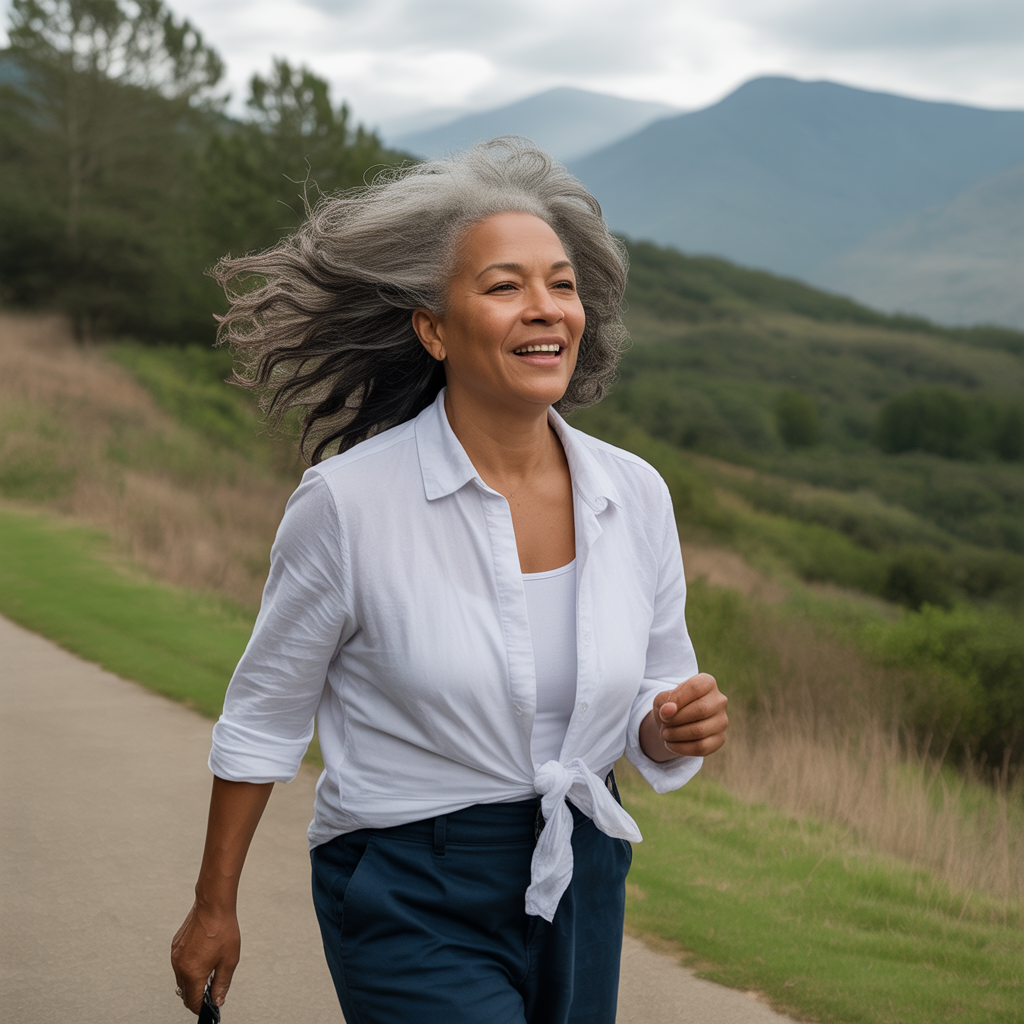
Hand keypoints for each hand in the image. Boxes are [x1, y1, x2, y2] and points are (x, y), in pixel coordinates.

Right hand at [171, 900, 239, 1014]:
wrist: (213, 905)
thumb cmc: (223, 930)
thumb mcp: (229, 961)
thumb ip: (222, 984)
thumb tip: (217, 1001)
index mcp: (193, 973)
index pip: (193, 1002)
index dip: (202, 1008)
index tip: (210, 1008)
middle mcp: (179, 966)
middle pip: (185, 993)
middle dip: (197, 995)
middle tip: (212, 990)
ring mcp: (175, 956)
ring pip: (181, 979)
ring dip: (193, 981)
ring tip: (210, 970)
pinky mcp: (174, 946)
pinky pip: (179, 965)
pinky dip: (189, 968)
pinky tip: (202, 957)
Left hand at [641, 673, 727, 761]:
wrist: (675, 722)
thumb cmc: (671, 705)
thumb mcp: (663, 699)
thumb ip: (665, 701)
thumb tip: (669, 710)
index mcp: (708, 683)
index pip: (695, 688)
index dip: (676, 700)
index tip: (663, 710)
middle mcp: (719, 700)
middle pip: (701, 710)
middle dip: (676, 719)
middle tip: (664, 723)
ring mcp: (722, 721)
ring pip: (700, 730)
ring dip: (676, 734)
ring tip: (665, 734)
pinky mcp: (720, 739)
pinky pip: (702, 747)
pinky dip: (681, 748)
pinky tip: (671, 744)